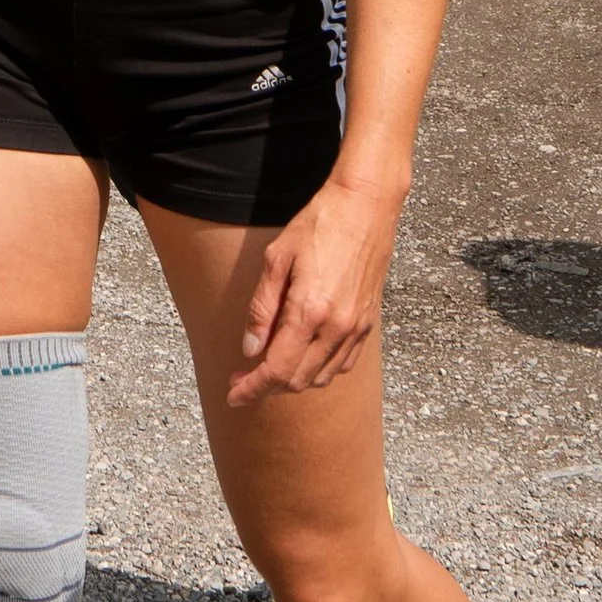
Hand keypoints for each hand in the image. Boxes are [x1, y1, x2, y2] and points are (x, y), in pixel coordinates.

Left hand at [226, 174, 405, 403]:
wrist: (365, 206)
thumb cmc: (318, 224)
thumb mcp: (276, 259)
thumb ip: (262, 309)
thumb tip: (250, 350)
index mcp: (310, 312)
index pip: (277, 369)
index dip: (252, 388)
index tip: (233, 395)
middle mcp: (337, 327)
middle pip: (298, 380)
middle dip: (267, 387)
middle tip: (242, 378)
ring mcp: (357, 327)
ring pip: (322, 377)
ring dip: (293, 380)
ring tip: (269, 366)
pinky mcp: (368, 322)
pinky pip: (343, 364)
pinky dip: (320, 370)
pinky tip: (303, 357)